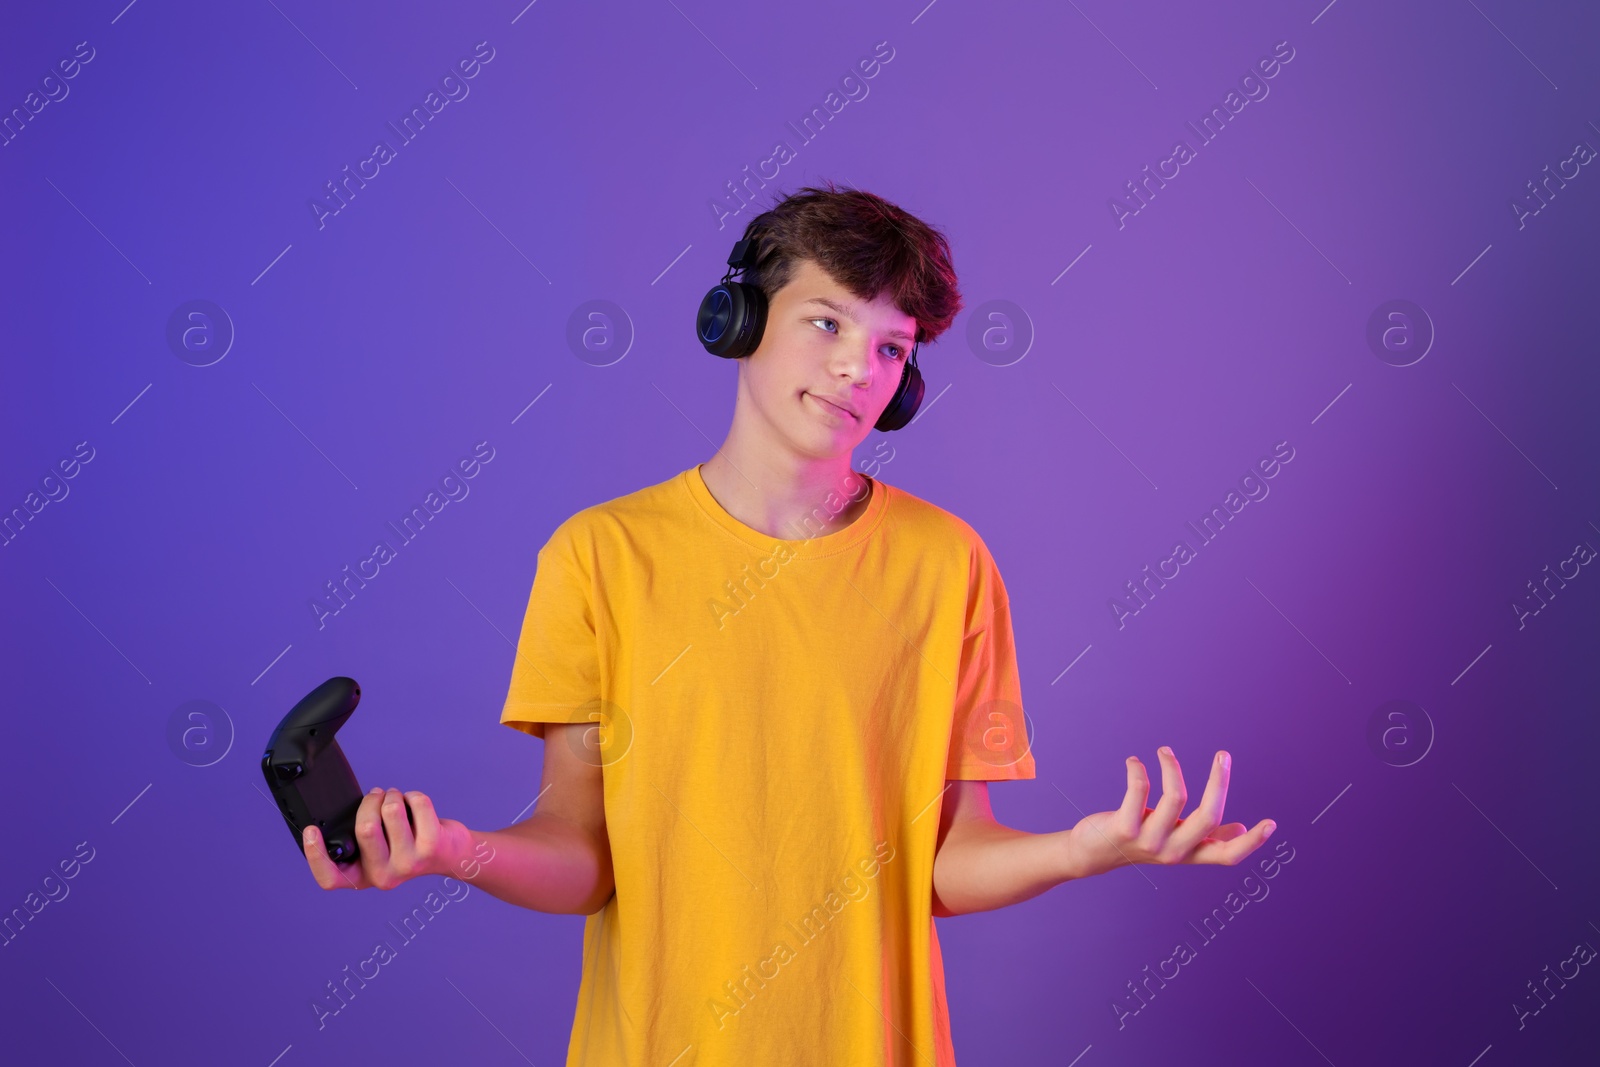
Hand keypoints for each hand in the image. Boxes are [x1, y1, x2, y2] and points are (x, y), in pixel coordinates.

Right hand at [303, 787, 472, 890]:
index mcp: (362, 877)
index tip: (311, 829)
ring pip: (391, 810)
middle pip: (365, 828)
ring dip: (393, 795)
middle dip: (371, 801)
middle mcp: (383, 877)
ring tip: (397, 799)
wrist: (450, 854)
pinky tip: (416, 804)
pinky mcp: (431, 847)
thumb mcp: (379, 848)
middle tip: (378, 796)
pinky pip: (417, 803)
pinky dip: (415, 795)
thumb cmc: (407, 844)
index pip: (330, 878)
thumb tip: (346, 807)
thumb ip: (359, 835)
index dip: (315, 855)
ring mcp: (408, 864)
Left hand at [1063, 747, 1274, 879]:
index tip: (1271, 823)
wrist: (1092, 854)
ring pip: (1176, 798)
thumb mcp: (1174, 841)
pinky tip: (1134, 761)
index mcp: (1190, 853)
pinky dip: (1139, 770)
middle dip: (1219, 782)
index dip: (1251, 843)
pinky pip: (1140, 790)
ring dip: (1172, 767)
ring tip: (1163, 750)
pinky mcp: (1124, 828)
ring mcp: (1149, 841)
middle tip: (1224, 755)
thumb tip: (1239, 828)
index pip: (1227, 855)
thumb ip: (1205, 837)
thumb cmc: (1139, 841)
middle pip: (1209, 817)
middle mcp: (1174, 850)